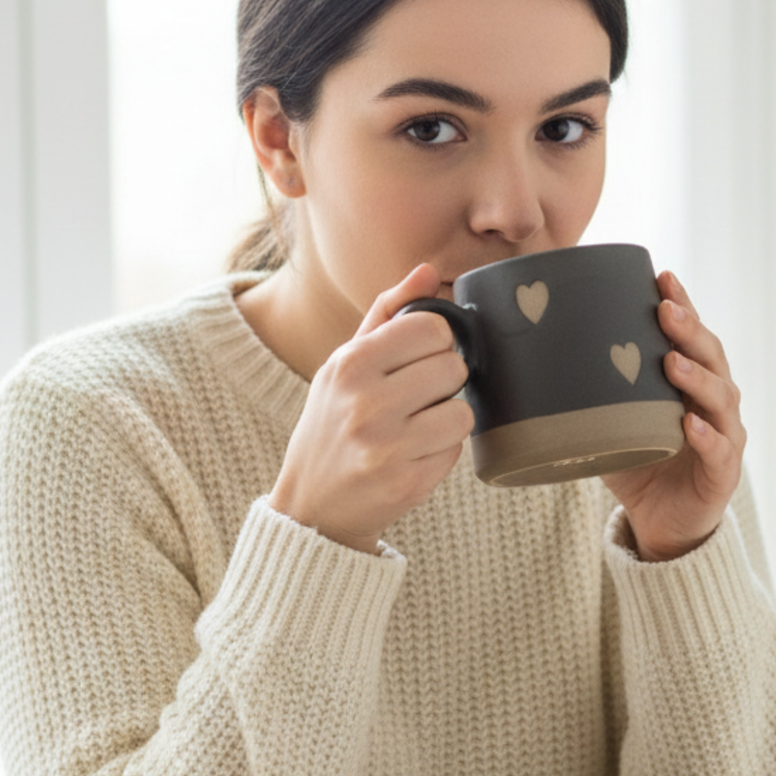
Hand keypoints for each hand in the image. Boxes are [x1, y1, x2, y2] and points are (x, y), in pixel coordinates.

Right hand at [268, 264, 473, 552]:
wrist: (313, 505)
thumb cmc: (332, 424)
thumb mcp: (344, 364)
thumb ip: (385, 313)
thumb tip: (426, 270)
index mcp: (350, 365)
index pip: (432, 329)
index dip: (435, 343)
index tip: (419, 359)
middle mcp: (366, 404)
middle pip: (453, 368)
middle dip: (443, 382)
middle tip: (417, 398)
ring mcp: (387, 448)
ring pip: (462, 412)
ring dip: (447, 419)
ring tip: (417, 427)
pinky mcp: (407, 484)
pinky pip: (456, 451)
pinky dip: (441, 451)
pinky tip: (413, 455)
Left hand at [602, 271, 745, 561]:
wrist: (662, 525)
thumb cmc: (637, 464)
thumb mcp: (607, 423)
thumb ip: (583, 394)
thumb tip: (520, 366)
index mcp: (691, 381)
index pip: (691, 335)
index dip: (682, 304)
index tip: (661, 276)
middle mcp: (714, 402)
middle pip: (711, 357)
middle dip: (690, 330)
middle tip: (666, 309)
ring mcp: (725, 436)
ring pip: (721, 398)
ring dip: (697, 377)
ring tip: (672, 362)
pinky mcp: (722, 474)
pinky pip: (720, 451)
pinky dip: (706, 436)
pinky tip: (689, 425)